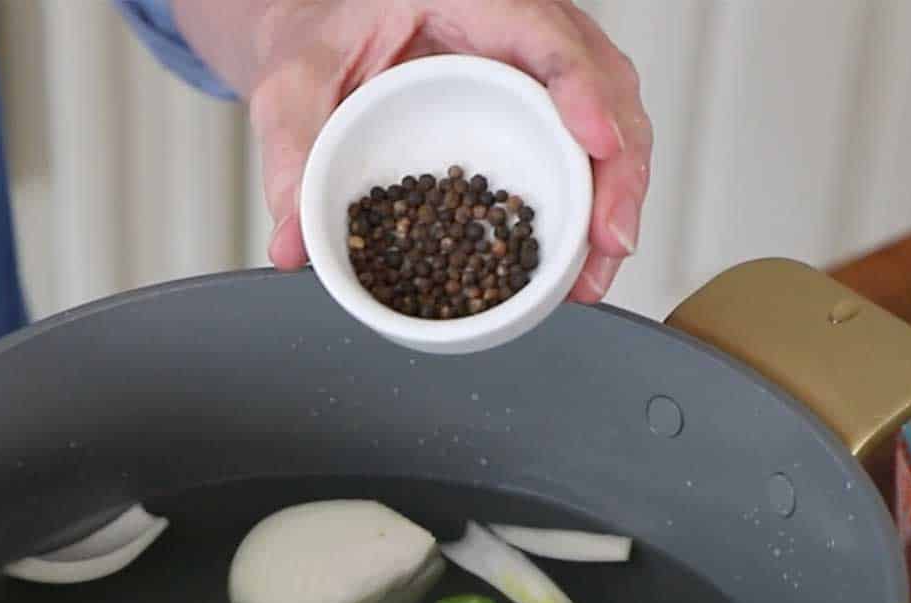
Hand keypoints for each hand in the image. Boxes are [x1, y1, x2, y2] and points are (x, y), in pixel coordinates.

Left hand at [176, 0, 651, 302]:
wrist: (318, 36)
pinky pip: (583, 144)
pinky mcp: (534, 105)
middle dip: (619, 165)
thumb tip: (293, 247)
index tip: (596, 143)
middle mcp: (515, 23)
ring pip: (609, 114)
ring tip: (597, 270)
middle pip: (602, 79)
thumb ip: (292, 158)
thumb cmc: (315, 40)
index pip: (545, 33)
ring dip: (615, 194)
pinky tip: (584, 257)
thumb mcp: (292, 89)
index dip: (582, 88)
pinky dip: (593, 199)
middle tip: (610, 242)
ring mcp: (532, 65)